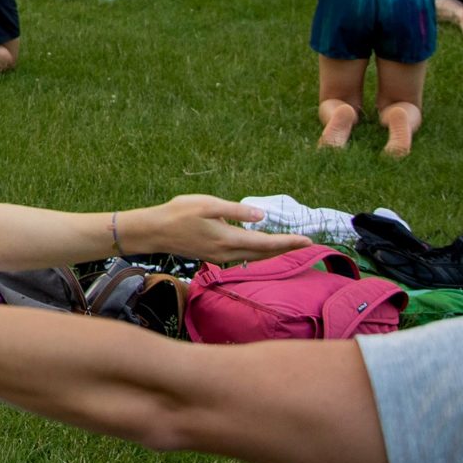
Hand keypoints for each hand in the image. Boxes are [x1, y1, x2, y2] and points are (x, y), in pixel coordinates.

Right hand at [146, 196, 312, 262]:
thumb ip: (236, 210)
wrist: (154, 232)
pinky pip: (243, 257)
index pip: (266, 243)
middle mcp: (227, 253)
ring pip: (254, 258)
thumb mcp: (208, 204)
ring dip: (272, 252)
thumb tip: (261, 216)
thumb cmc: (178, 213)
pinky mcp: (213, 256)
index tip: (308, 240)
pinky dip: (257, 252)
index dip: (288, 242)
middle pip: (263, 254)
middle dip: (286, 249)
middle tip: (306, 243)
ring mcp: (219, 257)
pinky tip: (260, 246)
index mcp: (228, 239)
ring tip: (288, 245)